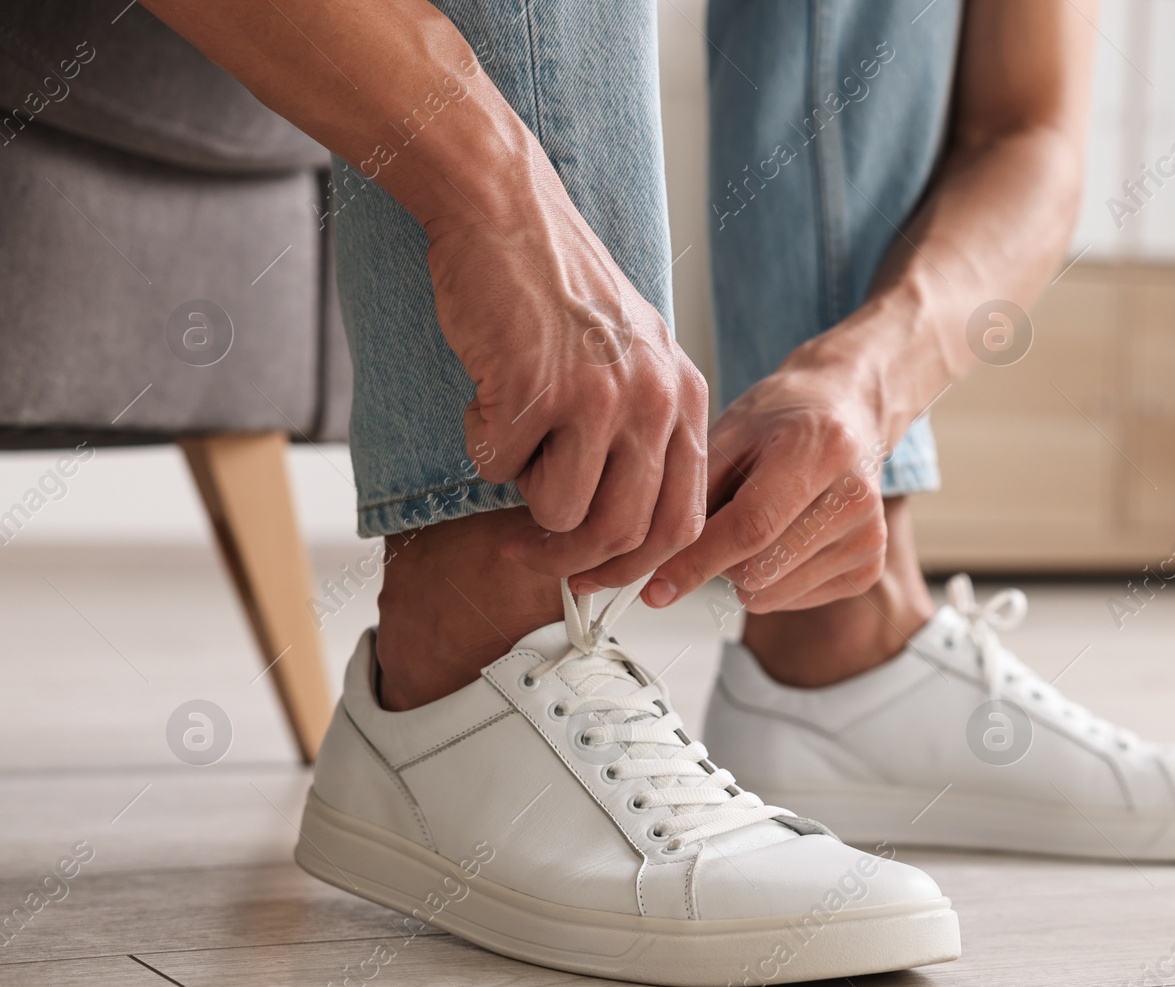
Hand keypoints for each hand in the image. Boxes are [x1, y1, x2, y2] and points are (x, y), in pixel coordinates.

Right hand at [425, 204, 707, 590]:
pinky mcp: (536, 390)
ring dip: (521, 488)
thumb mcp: (633, 359)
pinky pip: (499, 467)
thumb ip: (641, 435)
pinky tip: (487, 391)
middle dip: (566, 562)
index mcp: (685, 399)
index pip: (682, 522)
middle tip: (524, 551)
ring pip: (559, 511)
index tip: (595, 579)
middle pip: (621, 534)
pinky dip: (480, 442)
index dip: (635, 567)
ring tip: (513, 427)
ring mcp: (599, 397)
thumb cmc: (559, 289)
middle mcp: (654, 402)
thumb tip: (618, 537)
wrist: (506, 212)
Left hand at [647, 346, 892, 612]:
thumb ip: (694, 497)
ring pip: (770, 593)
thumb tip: (655, 564)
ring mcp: (869, 535)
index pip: (751, 527)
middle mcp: (856, 495)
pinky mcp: (870, 566)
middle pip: (759, 569)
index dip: (698, 561)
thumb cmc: (784, 420)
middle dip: (716, 561)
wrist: (845, 413)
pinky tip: (783, 538)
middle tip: (718, 524)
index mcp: (821, 448)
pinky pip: (791, 601)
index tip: (657, 587)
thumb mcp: (728, 435)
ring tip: (758, 523)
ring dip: (743, 572)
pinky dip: (771, 580)